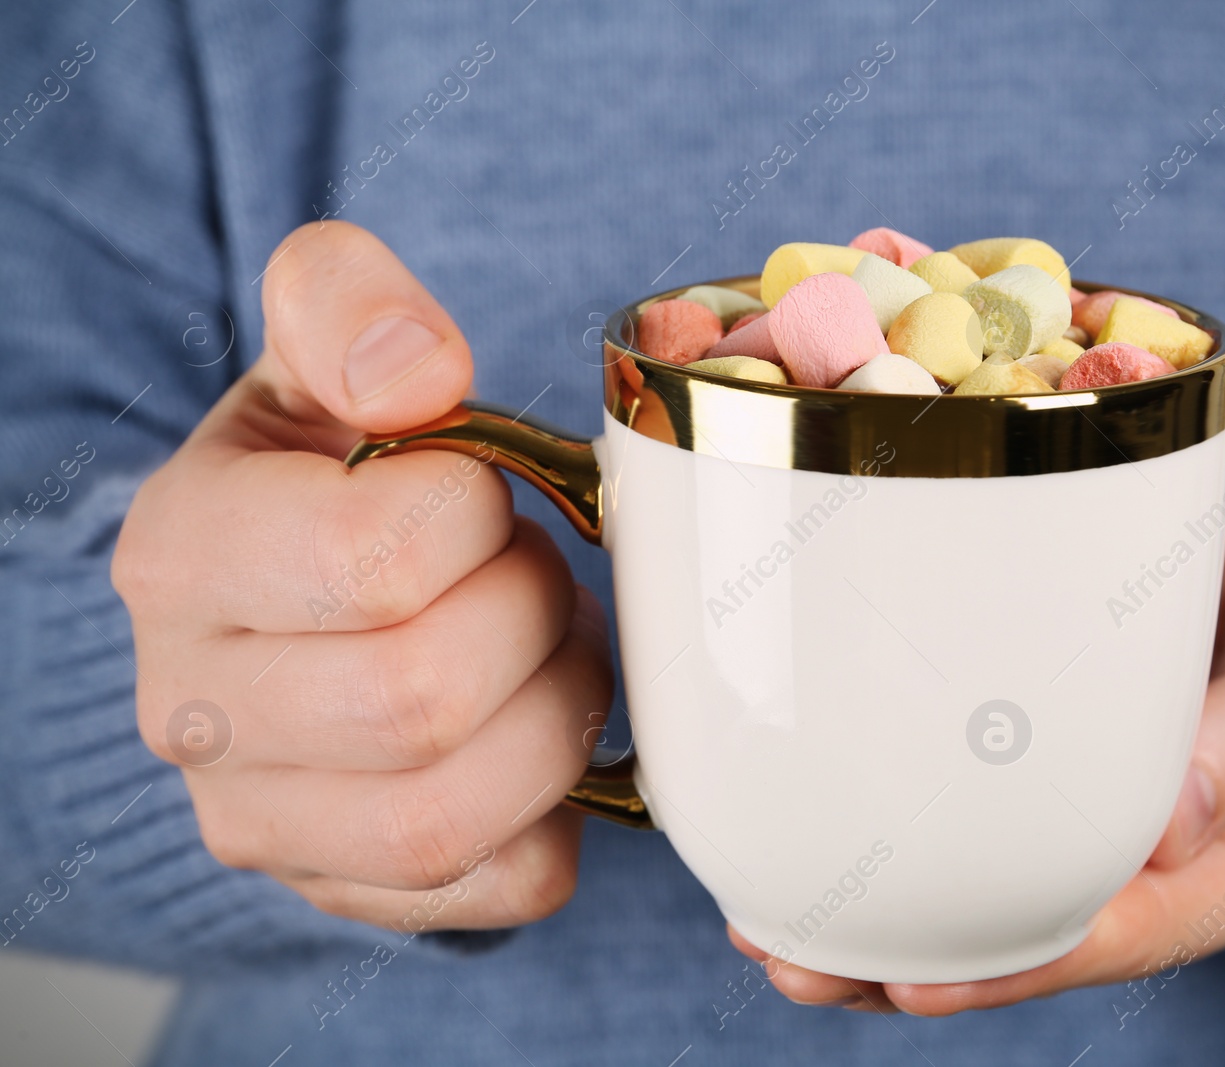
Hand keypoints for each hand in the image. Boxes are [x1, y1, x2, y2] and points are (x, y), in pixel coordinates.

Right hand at [113, 222, 609, 929]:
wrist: (292, 599)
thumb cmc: (324, 472)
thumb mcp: (316, 356)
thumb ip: (345, 306)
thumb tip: (416, 370)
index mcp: (182, 557)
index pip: (376, 558)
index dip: (479, 515)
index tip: (481, 494)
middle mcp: (197, 712)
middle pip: (421, 698)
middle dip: (528, 616)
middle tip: (532, 573)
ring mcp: (266, 823)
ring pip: (457, 815)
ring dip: (556, 714)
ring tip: (550, 650)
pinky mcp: (350, 890)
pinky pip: (506, 883)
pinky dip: (564, 808)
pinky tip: (537, 732)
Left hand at [730, 437, 1224, 1012]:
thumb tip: (1170, 832)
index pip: (1132, 931)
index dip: (1022, 964)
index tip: (915, 975)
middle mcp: (1189, 861)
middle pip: (1048, 938)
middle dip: (925, 963)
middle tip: (798, 965)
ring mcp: (1130, 825)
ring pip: (1008, 903)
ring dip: (899, 927)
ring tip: (777, 935)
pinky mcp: (1081, 774)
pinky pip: (999, 835)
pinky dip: (919, 853)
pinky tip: (838, 855)